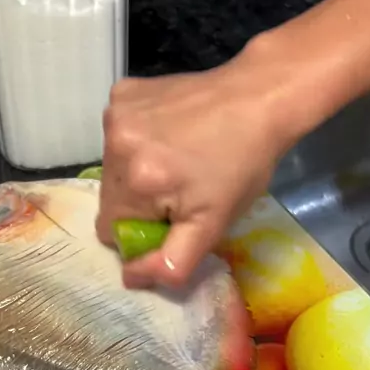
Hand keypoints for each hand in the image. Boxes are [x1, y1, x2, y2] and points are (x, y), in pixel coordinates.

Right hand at [98, 35, 293, 289]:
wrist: (260, 98)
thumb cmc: (243, 167)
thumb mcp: (212, 226)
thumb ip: (171, 262)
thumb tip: (130, 277)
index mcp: (136, 181)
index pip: (110, 230)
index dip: (140, 231)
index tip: (172, 216)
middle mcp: (116, 144)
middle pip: (109, 198)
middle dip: (139, 202)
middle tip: (180, 187)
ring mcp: (116, 113)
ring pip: (112, 168)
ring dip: (137, 172)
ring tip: (177, 158)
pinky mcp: (122, 92)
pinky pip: (118, 136)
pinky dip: (138, 141)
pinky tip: (170, 133)